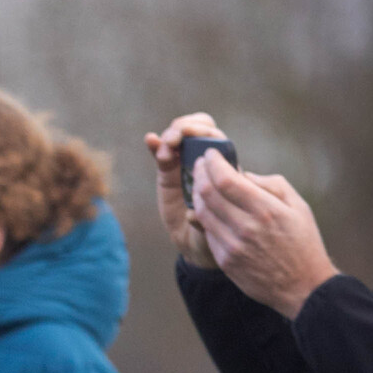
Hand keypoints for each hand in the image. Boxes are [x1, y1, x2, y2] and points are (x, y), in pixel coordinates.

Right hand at [143, 115, 220, 263]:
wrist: (199, 243)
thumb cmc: (218, 231)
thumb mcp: (218, 224)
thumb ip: (207, 218)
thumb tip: (191, 215)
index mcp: (223, 165)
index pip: (215, 137)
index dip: (203, 133)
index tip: (192, 140)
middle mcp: (205, 160)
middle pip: (198, 128)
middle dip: (186, 129)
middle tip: (174, 141)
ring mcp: (184, 164)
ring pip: (179, 136)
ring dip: (170, 137)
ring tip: (164, 150)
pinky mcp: (167, 172)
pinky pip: (162, 152)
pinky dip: (155, 144)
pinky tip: (150, 140)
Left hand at [191, 163, 339, 318]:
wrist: (303, 286)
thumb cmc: (303, 242)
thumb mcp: (298, 206)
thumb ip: (271, 185)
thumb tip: (243, 174)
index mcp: (267, 210)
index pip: (227, 180)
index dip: (213, 163)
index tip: (211, 154)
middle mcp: (247, 227)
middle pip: (207, 193)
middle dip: (199, 173)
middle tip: (200, 165)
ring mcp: (233, 246)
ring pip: (202, 212)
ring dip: (197, 194)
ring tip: (200, 184)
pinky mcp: (225, 261)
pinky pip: (207, 232)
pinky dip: (203, 216)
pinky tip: (208, 208)